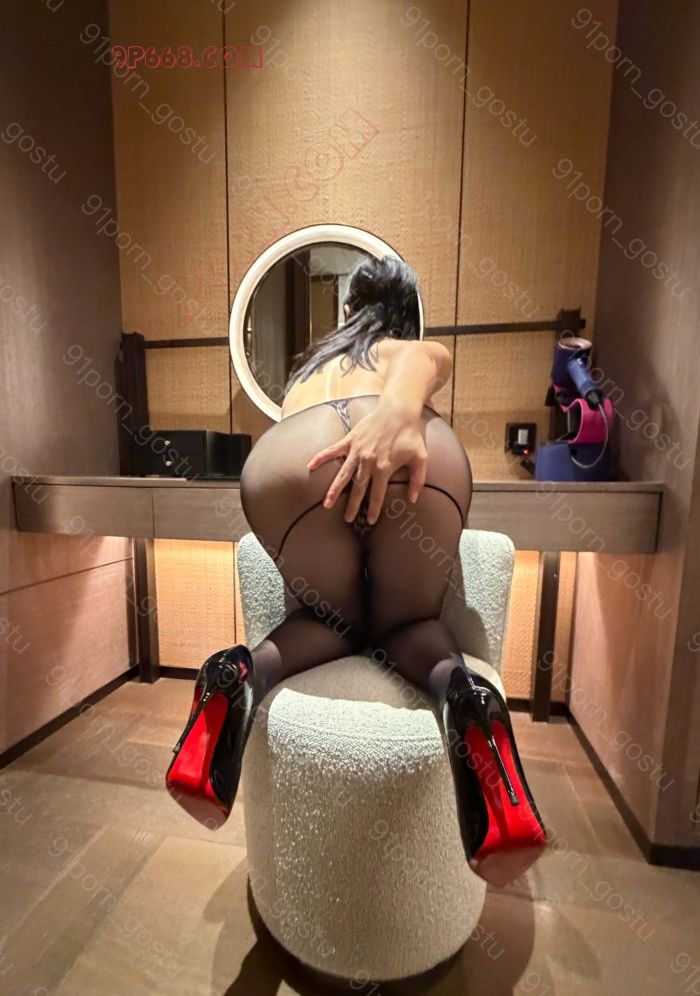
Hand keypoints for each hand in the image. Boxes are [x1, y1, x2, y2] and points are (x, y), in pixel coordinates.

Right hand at [306, 400, 427, 524]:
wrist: (398, 409)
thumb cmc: (411, 434)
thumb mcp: (420, 457)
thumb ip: (417, 479)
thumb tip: (413, 499)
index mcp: (384, 467)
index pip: (377, 494)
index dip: (374, 509)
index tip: (371, 521)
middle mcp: (368, 461)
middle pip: (358, 488)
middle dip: (353, 505)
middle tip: (347, 519)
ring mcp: (357, 450)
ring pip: (343, 474)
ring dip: (335, 490)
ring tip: (327, 503)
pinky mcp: (350, 440)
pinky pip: (333, 450)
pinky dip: (321, 457)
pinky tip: (310, 466)